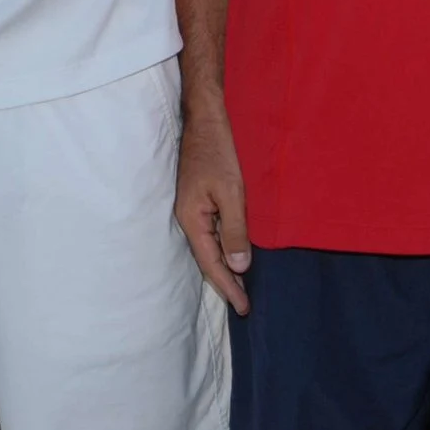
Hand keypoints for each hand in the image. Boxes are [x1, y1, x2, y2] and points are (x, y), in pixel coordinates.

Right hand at [175, 108, 251, 314]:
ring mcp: (189, 211)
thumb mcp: (231, 192)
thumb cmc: (217, 153)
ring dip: (223, 269)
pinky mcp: (197, 203)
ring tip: (239, 289)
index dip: (228, 286)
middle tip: (243, 306)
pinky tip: (230, 257)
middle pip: (205, 260)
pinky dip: (221, 251)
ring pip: (207, 249)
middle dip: (224, 284)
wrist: (204, 121)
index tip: (243, 308)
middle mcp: (186, 220)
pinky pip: (209, 236)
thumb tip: (239, 267)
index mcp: (192, 220)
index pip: (211, 263)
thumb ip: (234, 231)